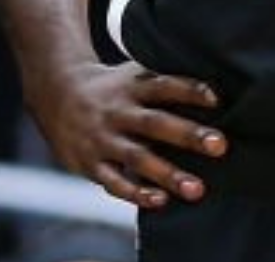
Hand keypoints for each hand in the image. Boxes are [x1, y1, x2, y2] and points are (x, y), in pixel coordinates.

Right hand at [28, 60, 227, 208]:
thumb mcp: (131, 74)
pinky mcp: (90, 163)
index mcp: (130, 86)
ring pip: (137, 158)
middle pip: (155, 123)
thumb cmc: (111, 88)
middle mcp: (118, 112)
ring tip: (197, 189)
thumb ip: (162, 82)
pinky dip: (136, 193)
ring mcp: (103, 138)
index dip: (189, 90)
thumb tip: (212, 89)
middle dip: (188, 135)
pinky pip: (114, 181)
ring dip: (168, 174)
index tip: (216, 99)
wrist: (54, 92)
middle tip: (220, 145)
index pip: (163, 85)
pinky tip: (161, 201)